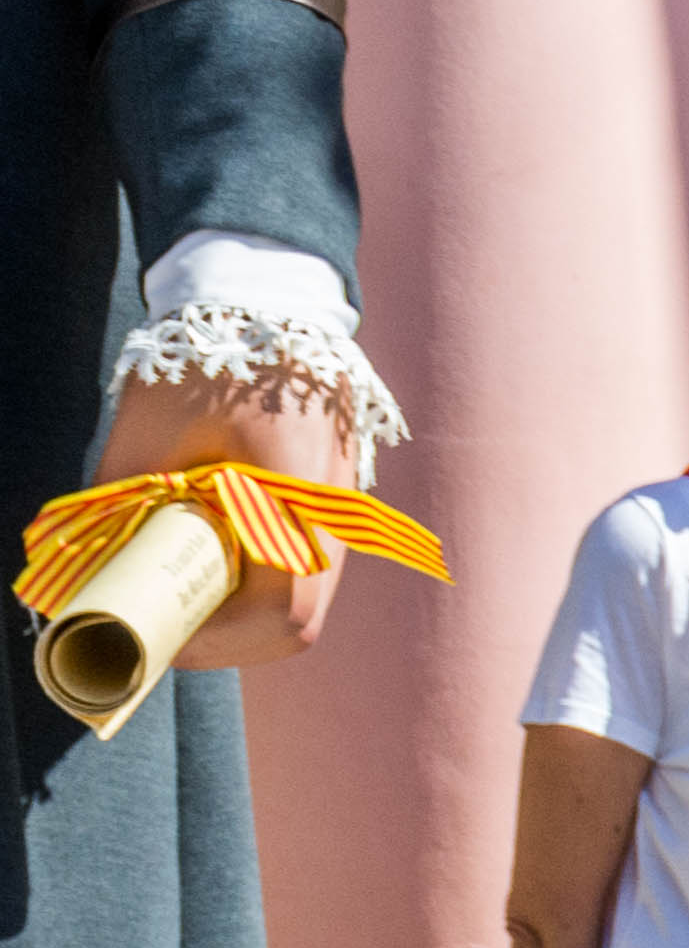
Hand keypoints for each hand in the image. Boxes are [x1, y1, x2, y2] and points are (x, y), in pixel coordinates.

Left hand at [87, 360, 355, 671]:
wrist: (266, 305)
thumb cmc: (203, 367)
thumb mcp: (146, 440)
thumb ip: (123, 511)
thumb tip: (87, 576)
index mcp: (298, 501)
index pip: (282, 613)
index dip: (217, 642)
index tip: (160, 637)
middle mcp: (336, 519)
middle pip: (297, 625)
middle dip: (225, 641)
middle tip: (162, 627)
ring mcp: (342, 515)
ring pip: (303, 604)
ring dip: (241, 617)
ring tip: (180, 593)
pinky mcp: (332, 508)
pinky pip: (301, 571)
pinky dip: (257, 586)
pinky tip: (211, 560)